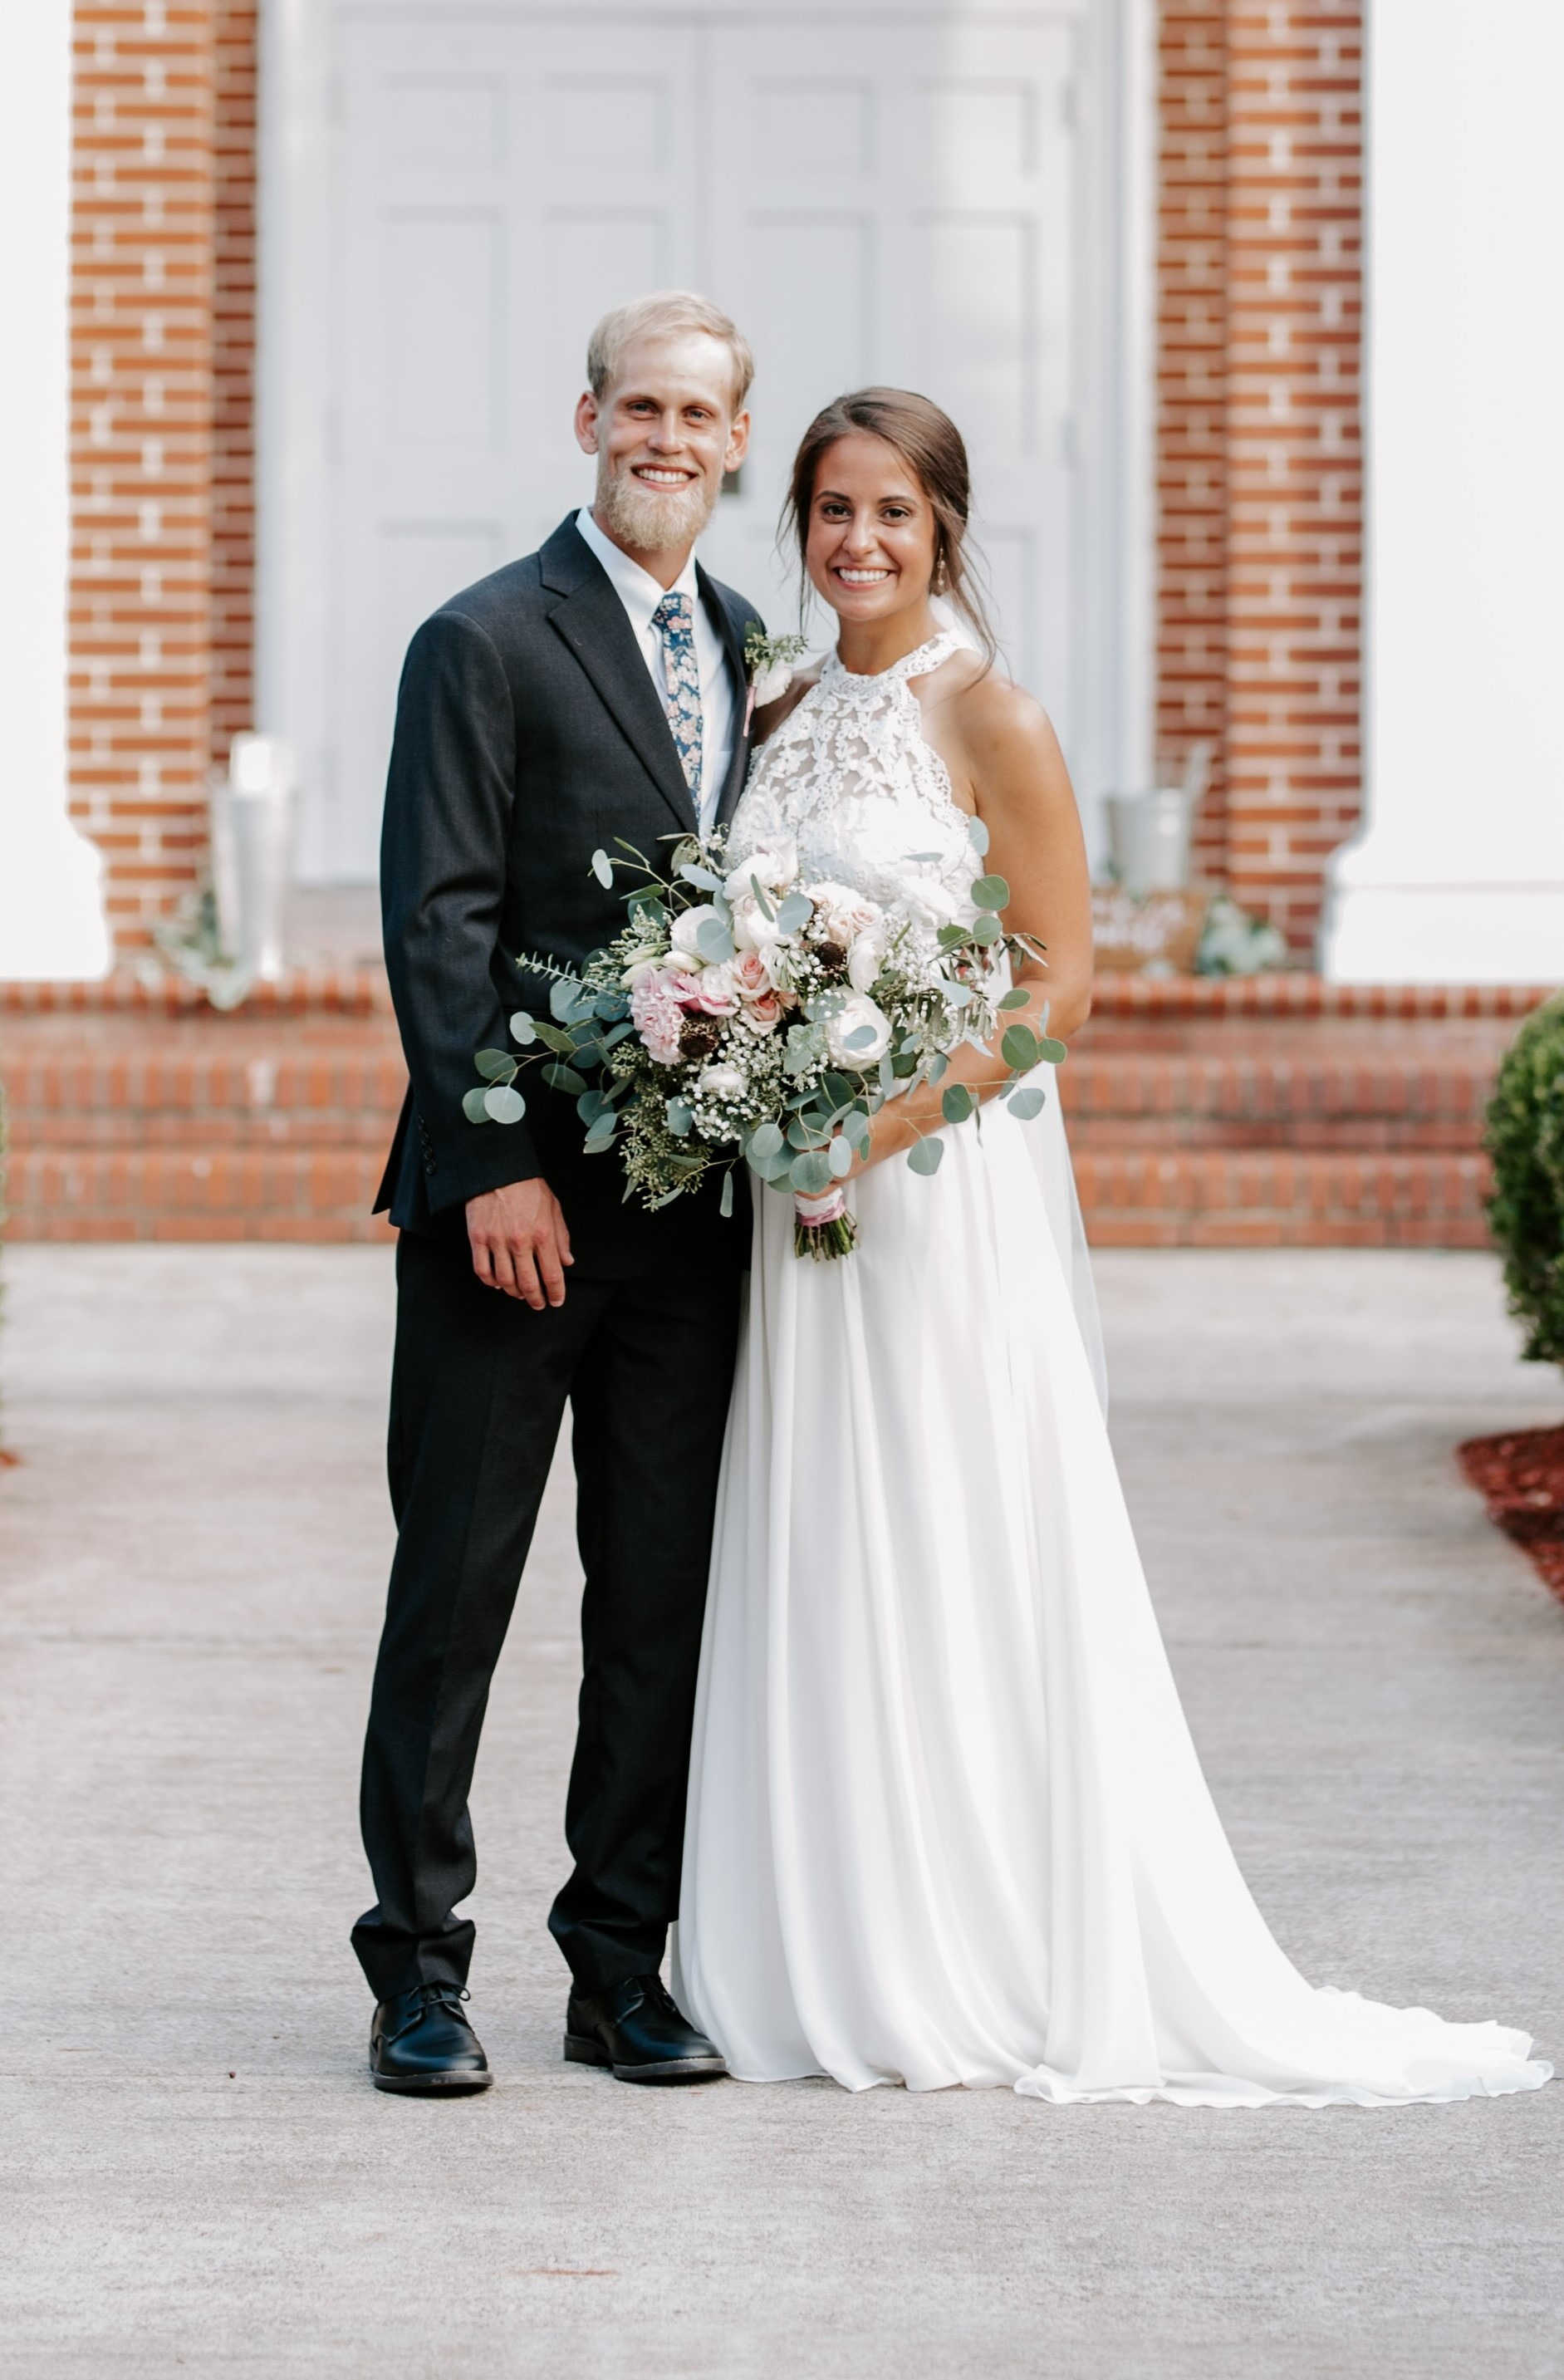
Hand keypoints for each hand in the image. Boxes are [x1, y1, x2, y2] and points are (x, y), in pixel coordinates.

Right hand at [466, 1178, 572, 1308]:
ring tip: (519, 1294)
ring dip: (514, 1293)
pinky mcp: (477, 1237)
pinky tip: (497, 1283)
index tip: (556, 1300)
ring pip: (505, 1281)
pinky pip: (482, 1270)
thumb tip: (567, 1262)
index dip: (556, 1293)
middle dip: (536, 1299)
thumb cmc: (528, 1187)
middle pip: (528, 1284)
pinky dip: (490, 1282)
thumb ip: (562, 1237)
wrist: (498, 1168)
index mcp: (543, 1234)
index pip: (553, 1275)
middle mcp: (521, 1241)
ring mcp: (497, 1240)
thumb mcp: (554, 1208)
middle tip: (538, 1304)